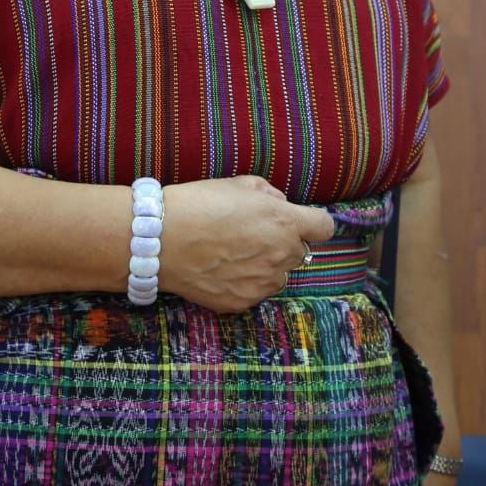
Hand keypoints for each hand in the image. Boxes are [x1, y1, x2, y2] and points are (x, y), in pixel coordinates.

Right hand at [157, 176, 334, 312]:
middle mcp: (281, 255)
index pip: (324, 227)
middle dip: (283, 242)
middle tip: (252, 233)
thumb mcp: (237, 183)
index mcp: (284, 222)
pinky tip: (222, 268)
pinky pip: (257, 291)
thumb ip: (268, 193)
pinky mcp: (243, 302)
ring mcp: (263, 283)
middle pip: (300, 251)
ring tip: (234, 252)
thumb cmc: (198, 203)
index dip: (313, 222)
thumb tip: (280, 204)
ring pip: (279, 274)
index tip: (302, 220)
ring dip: (267, 264)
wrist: (161, 239)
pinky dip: (246, 281)